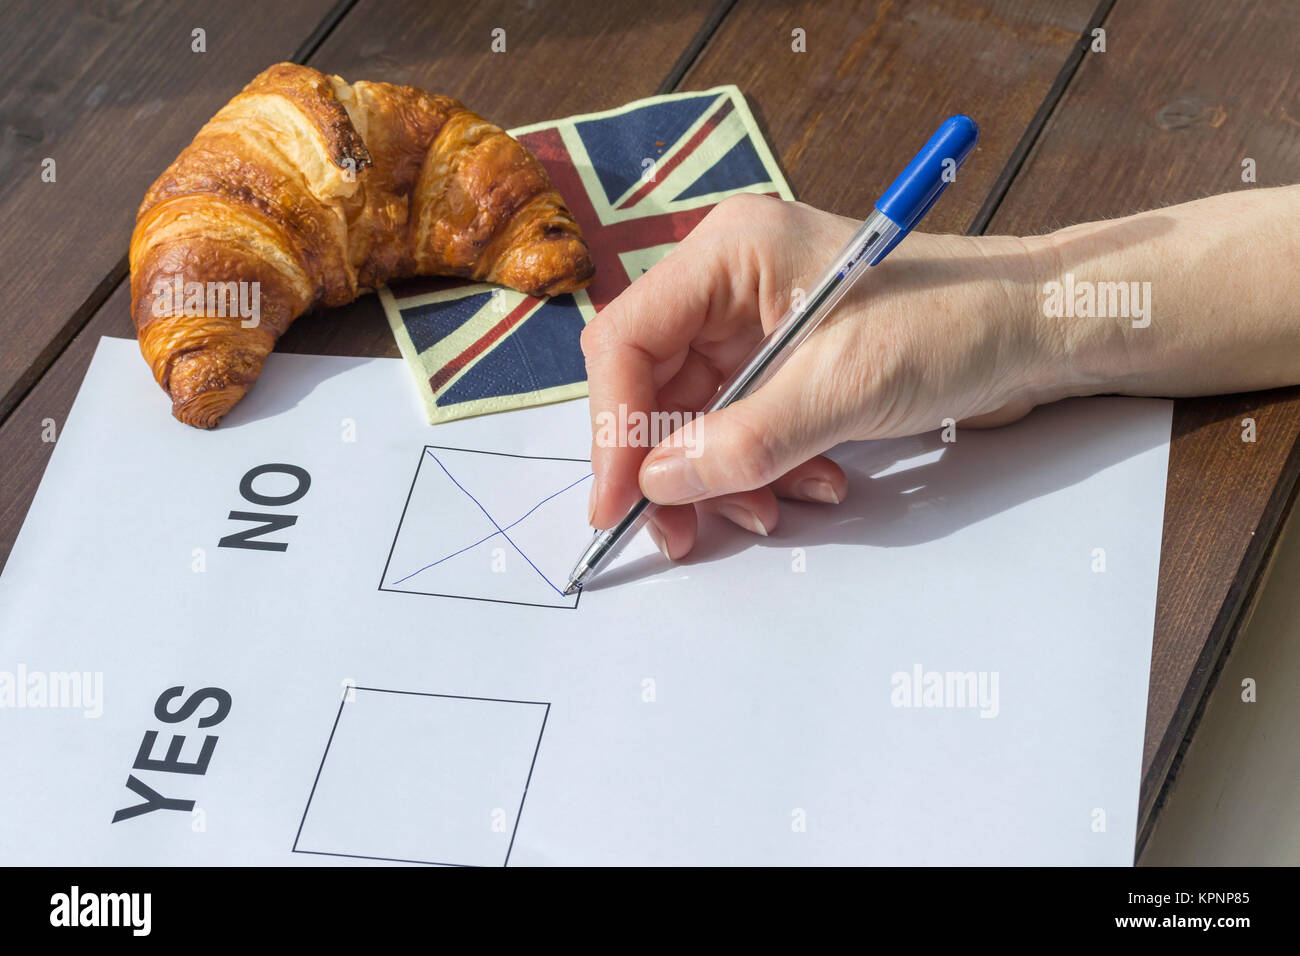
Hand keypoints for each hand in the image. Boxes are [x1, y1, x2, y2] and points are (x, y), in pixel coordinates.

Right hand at [581, 193, 1057, 559]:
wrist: (1041, 328)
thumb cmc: (956, 325)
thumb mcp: (844, 388)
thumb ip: (744, 441)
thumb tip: (659, 485)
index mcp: (729, 254)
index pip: (628, 340)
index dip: (614, 427)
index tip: (620, 503)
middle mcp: (731, 283)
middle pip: (654, 385)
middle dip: (671, 464)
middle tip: (682, 533)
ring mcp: (758, 324)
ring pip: (697, 416)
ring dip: (725, 475)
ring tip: (772, 511)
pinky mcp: (787, 363)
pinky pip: (743, 427)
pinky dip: (764, 468)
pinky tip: (815, 484)